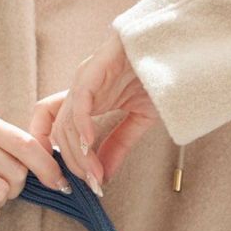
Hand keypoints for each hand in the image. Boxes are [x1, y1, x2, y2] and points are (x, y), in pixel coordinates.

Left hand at [28, 29, 159, 191]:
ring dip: (79, 155)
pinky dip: (81, 127)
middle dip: (70, 164)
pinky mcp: (94, 69)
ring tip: (95, 175)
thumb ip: (119, 145)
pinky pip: (79, 103)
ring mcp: (84, 80)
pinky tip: (90, 147)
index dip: (59, 158)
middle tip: (90, 185)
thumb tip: (104, 177)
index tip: (76, 183)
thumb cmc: (156, 75)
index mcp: (86, 102)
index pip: (56, 131)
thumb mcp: (138, 119)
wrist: (174, 45)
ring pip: (66, 123)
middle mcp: (79, 91)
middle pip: (58, 133)